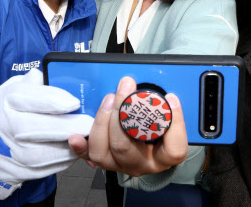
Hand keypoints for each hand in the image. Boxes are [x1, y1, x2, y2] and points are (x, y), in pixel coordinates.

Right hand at [0, 68, 93, 199]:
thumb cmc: (11, 106)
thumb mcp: (21, 85)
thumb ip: (41, 83)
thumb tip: (66, 83)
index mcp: (7, 100)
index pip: (30, 99)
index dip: (54, 101)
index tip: (74, 103)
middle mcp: (3, 127)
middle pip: (36, 129)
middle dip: (66, 127)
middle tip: (87, 125)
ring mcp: (6, 152)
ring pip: (41, 154)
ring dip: (67, 148)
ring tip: (83, 140)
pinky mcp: (12, 171)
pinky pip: (41, 169)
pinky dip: (61, 162)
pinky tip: (72, 153)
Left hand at [68, 77, 188, 176]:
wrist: (146, 147)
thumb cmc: (159, 127)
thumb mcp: (167, 117)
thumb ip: (164, 104)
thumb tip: (154, 84)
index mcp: (164, 156)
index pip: (173, 149)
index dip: (174, 123)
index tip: (170, 97)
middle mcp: (142, 164)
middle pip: (126, 146)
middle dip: (122, 113)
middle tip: (125, 88)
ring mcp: (121, 164)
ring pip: (104, 152)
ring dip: (102, 122)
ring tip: (108, 100)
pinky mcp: (105, 160)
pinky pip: (89, 156)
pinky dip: (81, 146)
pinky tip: (76, 136)